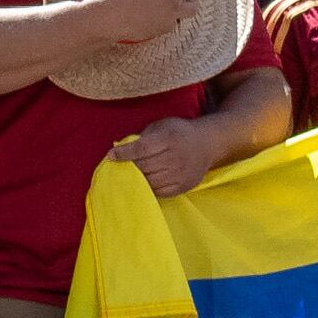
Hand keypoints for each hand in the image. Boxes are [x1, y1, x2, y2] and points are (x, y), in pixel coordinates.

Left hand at [107, 112, 231, 200]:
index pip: (142, 149)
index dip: (124, 153)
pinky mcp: (184, 186)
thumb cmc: (178, 133)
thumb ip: (143, 137)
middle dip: (129, 168)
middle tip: (117, 168)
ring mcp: (182, 174)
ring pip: (151, 181)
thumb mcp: (161, 126)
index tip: (110, 156)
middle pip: (145, 167)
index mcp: (170, 138)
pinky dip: (148, 188)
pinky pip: (160, 192)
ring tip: (128, 176)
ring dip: (136, 180)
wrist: (207, 143)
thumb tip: (121, 150)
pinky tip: (143, 182)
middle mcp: (177, 157)